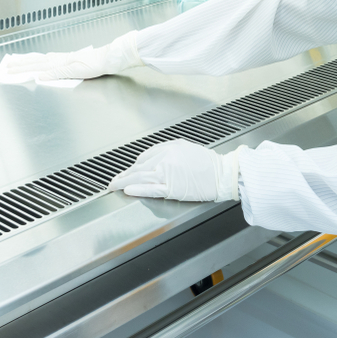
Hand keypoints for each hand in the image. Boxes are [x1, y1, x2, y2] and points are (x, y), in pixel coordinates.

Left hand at [6, 30, 142, 80]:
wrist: (108, 57)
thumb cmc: (95, 62)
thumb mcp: (75, 67)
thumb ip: (59, 70)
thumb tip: (44, 73)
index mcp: (60, 59)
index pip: (39, 60)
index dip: (25, 61)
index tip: (13, 63)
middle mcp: (60, 59)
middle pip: (36, 61)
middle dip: (20, 64)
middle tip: (6, 67)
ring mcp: (66, 62)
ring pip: (42, 64)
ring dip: (27, 67)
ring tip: (14, 69)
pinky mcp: (73, 68)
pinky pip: (57, 71)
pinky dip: (47, 73)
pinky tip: (38, 76)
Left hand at [108, 140, 242, 202]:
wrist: (222, 173)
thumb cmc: (208, 164)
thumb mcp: (186, 149)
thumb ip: (169, 153)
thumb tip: (153, 161)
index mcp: (170, 147)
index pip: (145, 157)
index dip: (134, 166)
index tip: (128, 172)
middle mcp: (166, 157)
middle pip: (140, 167)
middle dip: (125, 174)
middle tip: (114, 180)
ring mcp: (168, 173)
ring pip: (141, 177)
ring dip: (125, 182)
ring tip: (114, 186)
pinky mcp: (172, 187)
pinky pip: (151, 188)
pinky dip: (138, 188)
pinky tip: (128, 190)